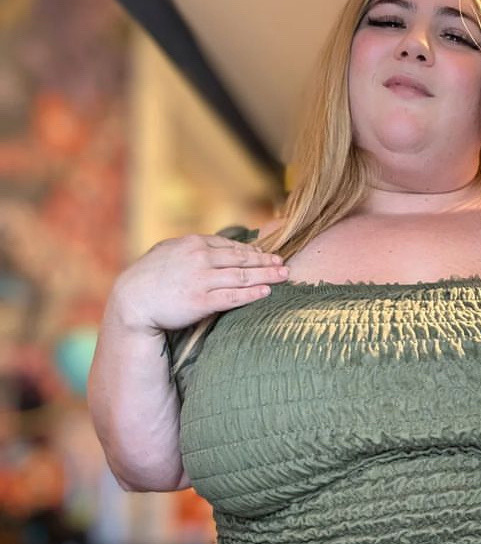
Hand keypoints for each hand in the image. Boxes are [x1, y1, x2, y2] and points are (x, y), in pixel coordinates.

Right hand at [109, 233, 288, 332]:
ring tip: (284, 276)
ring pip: (242, 276)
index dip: (252, 251)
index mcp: (194, 243)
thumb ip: (189, 249)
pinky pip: (233, 297)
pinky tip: (267, 292)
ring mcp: (202, 279)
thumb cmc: (148, 277)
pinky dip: (252, 293)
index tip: (266, 255)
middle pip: (242, 259)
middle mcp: (201, 258)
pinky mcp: (202, 300)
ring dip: (267, 275)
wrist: (133, 300)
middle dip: (265, 261)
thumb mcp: (168, 252)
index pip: (231, 246)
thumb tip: (208, 247)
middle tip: (283, 263)